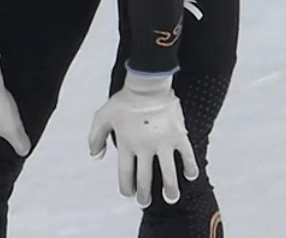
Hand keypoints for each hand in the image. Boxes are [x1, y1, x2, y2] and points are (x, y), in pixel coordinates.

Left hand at [88, 70, 197, 206]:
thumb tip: (95, 156)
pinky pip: (187, 156)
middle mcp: (144, 147)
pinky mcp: (178, 136)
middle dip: (144, 194)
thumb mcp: (103, 116)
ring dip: (169, 189)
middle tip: (144, 202)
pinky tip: (190, 176)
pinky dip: (190, 168)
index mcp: (126, 144)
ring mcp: (163, 143)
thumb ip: (95, 136)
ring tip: (170, 198)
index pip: (125, 174)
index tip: (128, 193)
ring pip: (168, 174)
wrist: (147, 84)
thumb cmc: (124, 101)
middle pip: (145, 179)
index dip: (126, 188)